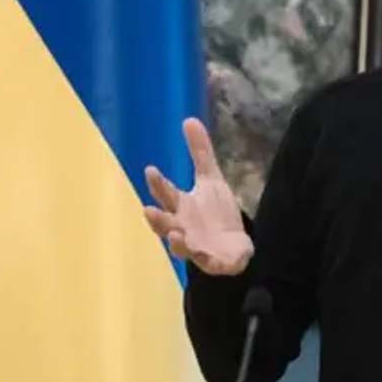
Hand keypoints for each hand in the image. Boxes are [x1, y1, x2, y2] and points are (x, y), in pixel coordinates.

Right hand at [143, 118, 253, 274]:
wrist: (233, 244)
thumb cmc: (215, 212)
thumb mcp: (211, 179)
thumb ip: (200, 152)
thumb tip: (189, 119)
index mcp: (181, 206)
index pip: (167, 193)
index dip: (158, 183)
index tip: (151, 170)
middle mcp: (182, 227)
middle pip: (166, 222)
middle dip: (157, 217)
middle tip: (147, 209)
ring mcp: (194, 246)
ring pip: (179, 246)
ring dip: (175, 241)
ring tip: (174, 234)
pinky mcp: (211, 261)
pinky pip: (206, 262)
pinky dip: (204, 258)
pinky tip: (203, 254)